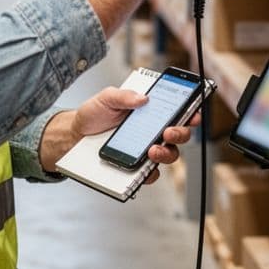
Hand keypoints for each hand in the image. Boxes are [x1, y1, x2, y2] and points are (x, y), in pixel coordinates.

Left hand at [71, 87, 199, 184]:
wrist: (75, 134)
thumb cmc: (94, 114)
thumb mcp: (106, 98)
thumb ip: (123, 95)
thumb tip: (144, 98)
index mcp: (151, 111)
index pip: (178, 111)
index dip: (191, 112)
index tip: (192, 114)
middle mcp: (153, 131)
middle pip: (180, 134)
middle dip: (180, 133)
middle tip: (169, 132)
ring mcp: (147, 150)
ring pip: (169, 155)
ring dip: (166, 153)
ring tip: (153, 150)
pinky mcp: (137, 166)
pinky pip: (151, 173)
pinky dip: (151, 172)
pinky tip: (145, 167)